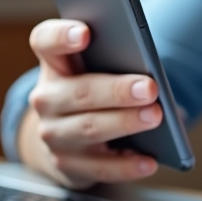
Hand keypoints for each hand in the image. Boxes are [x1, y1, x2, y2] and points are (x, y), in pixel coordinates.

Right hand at [17, 18, 160, 187]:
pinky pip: (99, 167)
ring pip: (89, 128)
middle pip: (79, 91)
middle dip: (116, 90)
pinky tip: (149, 161)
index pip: (45, 41)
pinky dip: (126, 165)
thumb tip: (151, 72)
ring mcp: (54, 133)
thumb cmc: (95, 90)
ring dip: (124, 123)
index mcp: (55, 63)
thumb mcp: (99, 69)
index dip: (62, 36)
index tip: (85, 33)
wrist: (69, 138)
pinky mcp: (66, 165)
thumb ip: (117, 59)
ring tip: (155, 117)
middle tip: (149, 88)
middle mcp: (47, 97)